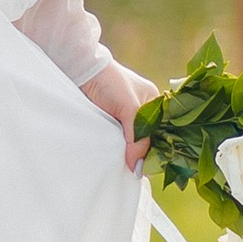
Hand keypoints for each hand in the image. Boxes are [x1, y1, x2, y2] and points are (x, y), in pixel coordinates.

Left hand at [82, 60, 158, 175]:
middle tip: (137, 171)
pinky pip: (117, 140)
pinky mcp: (108, 120)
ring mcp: (124, 115)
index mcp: (153, 101)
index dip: (158, 148)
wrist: (80, 71)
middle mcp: (141, 109)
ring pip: (132, 141)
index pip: (161, 131)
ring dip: (129, 153)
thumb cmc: (110, 82)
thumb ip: (137, 138)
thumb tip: (137, 168)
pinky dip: (117, 149)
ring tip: (126, 169)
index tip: (151, 167)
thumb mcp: (130, 109)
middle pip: (147, 138)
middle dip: (143, 153)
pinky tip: (116, 160)